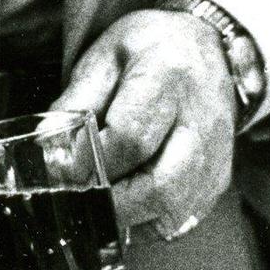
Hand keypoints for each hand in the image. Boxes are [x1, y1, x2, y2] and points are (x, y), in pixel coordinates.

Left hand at [49, 8, 234, 238]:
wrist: (210, 50)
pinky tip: (133, 199)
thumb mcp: (107, 54)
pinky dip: (152, 220)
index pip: (130, 137)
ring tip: (107, 198)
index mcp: (168, 77)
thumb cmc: (152, 49)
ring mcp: (216, 155)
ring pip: (175, 212)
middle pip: (160, 187)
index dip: (92, 161)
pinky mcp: (219, 178)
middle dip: (114, 203)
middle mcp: (201, 121)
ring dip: (133, 216)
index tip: (66, 168)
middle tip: (84, 195)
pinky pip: (184, 218)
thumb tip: (50, 143)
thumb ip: (79, 99)